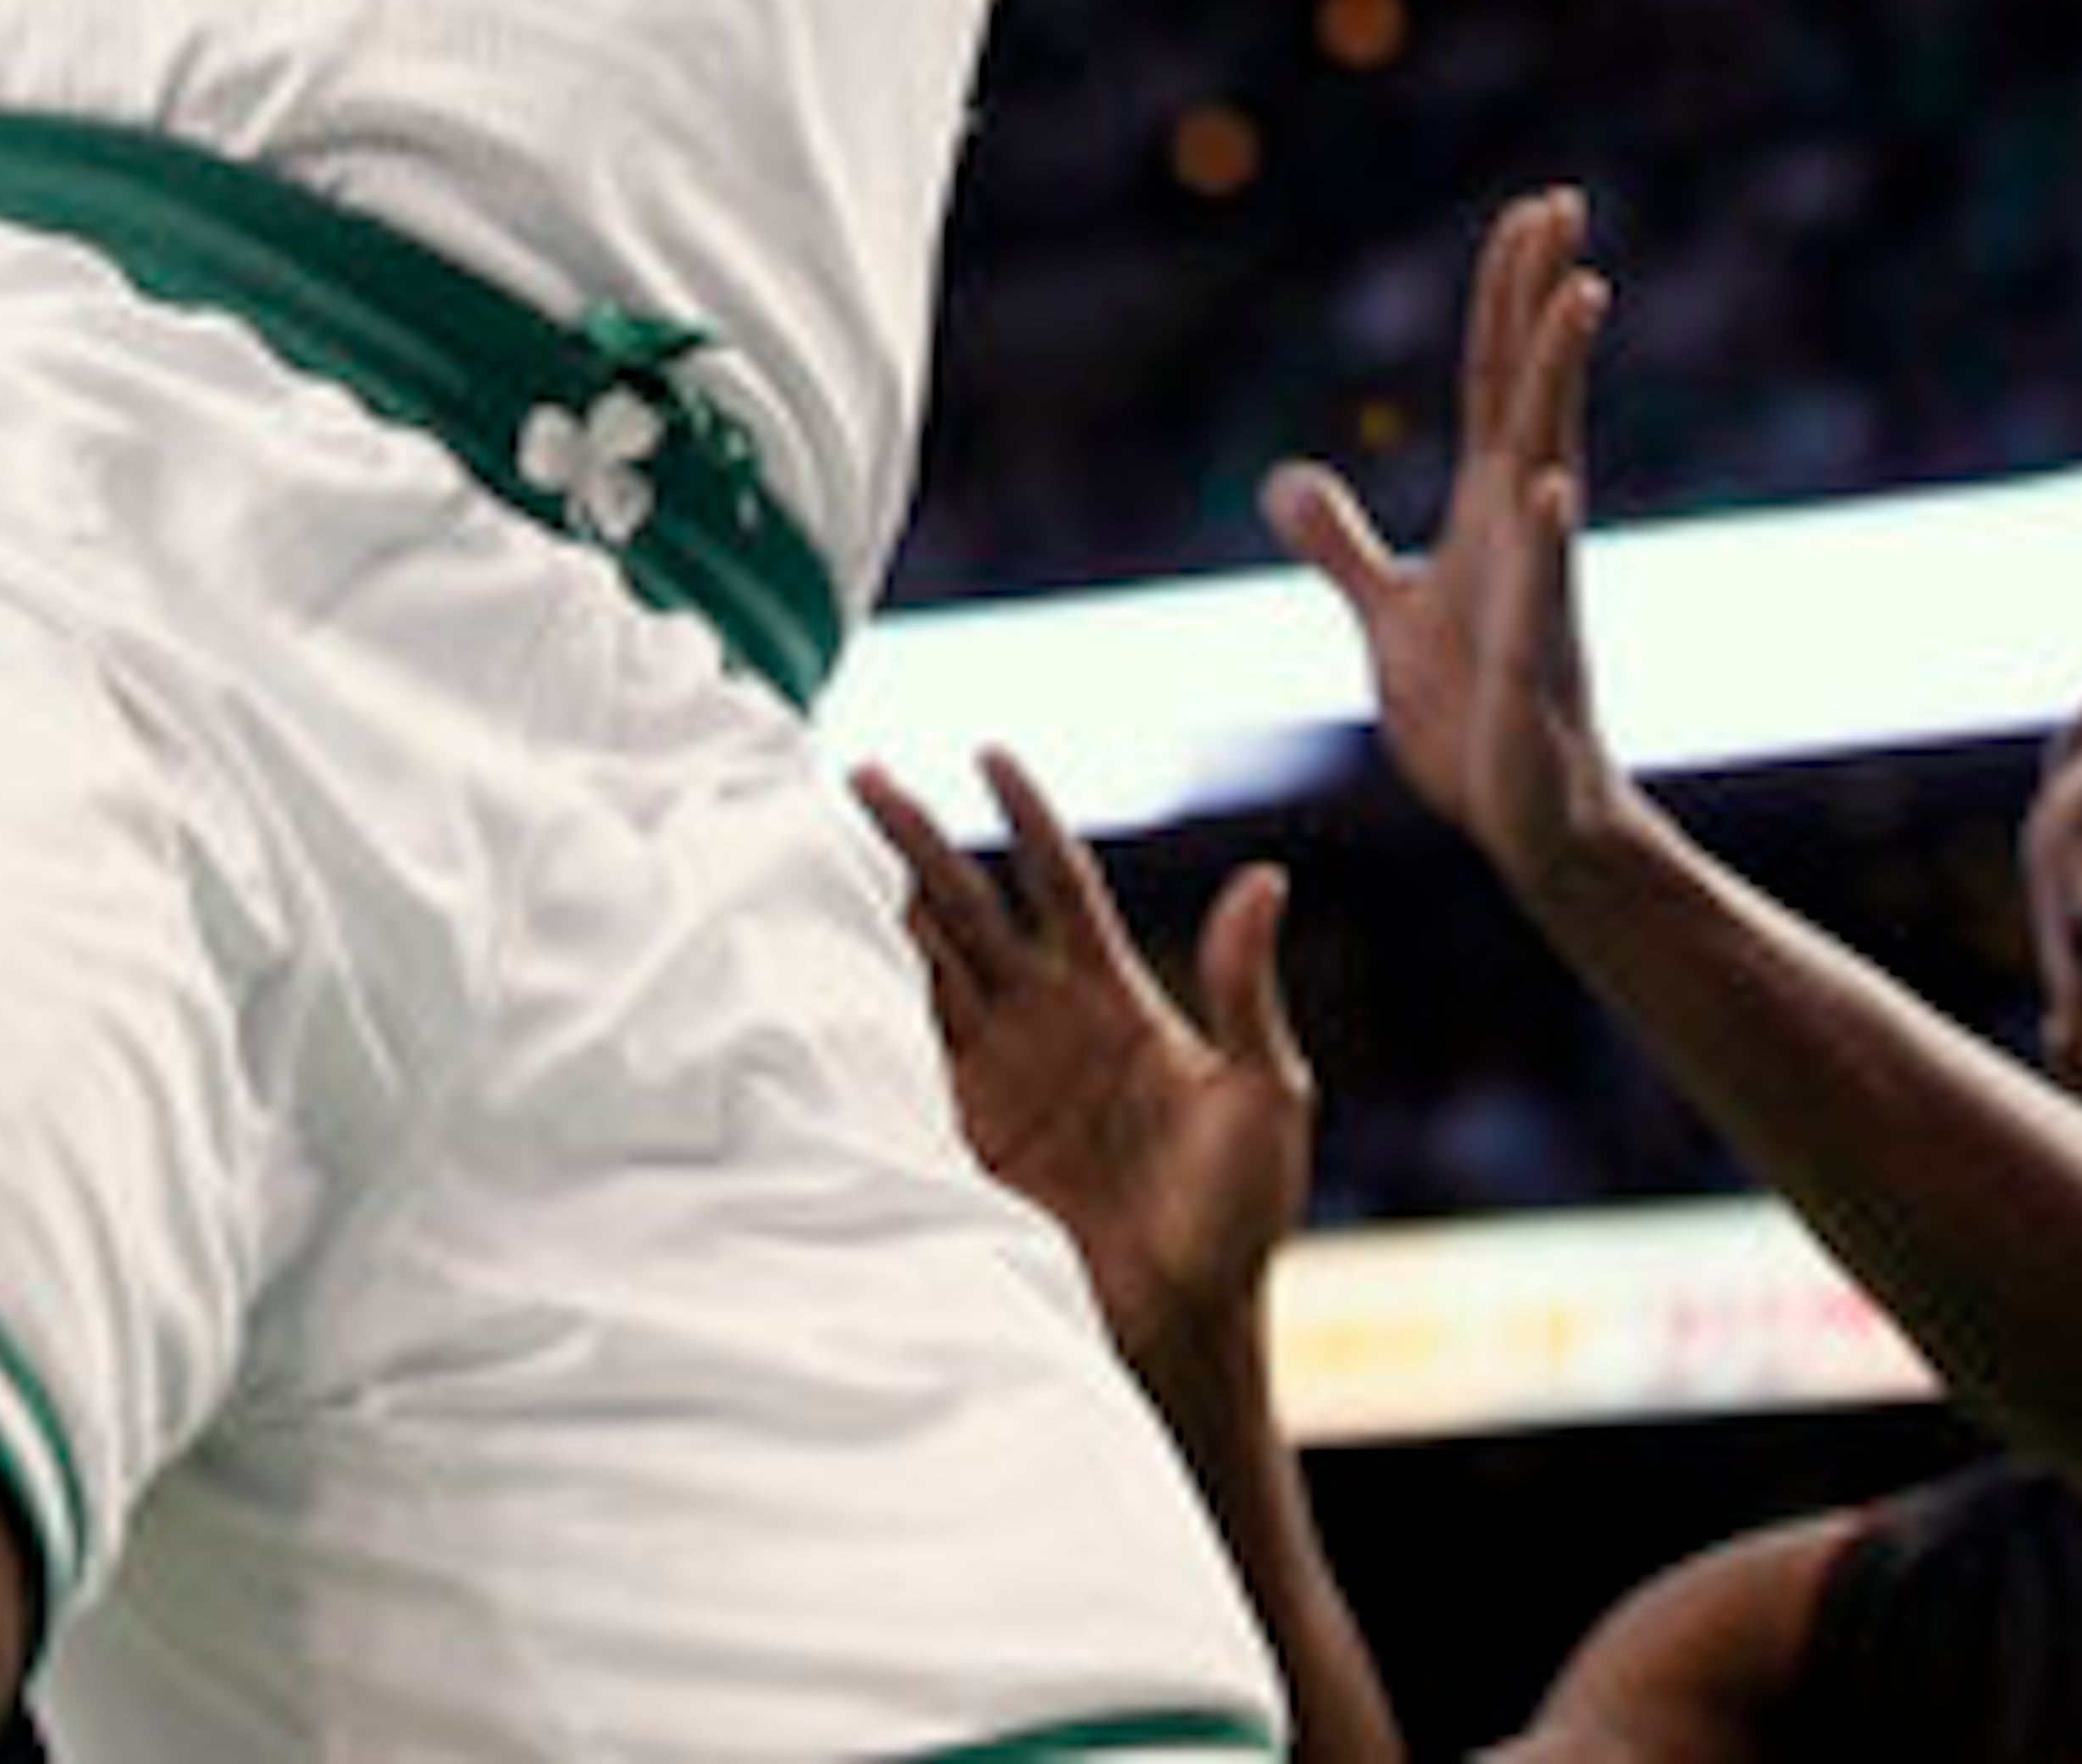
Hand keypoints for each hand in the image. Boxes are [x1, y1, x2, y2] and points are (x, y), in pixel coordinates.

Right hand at [858, 742, 1308, 1388]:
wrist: (1182, 1330)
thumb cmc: (1237, 1217)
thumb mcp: (1263, 1094)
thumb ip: (1245, 991)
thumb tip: (1266, 877)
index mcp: (1110, 995)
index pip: (1056, 880)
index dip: (1025, 815)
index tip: (988, 750)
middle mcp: (1039, 1022)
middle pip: (966, 907)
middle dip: (914, 841)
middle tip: (861, 776)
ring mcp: (990, 1078)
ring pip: (919, 968)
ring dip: (873, 910)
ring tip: (815, 850)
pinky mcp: (956, 1139)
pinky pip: (895, 1062)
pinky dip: (857, 1015)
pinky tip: (817, 970)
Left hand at [1264, 186, 1626, 909]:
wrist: (1528, 824)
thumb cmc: (1473, 720)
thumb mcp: (1390, 617)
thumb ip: (1342, 547)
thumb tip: (1285, 478)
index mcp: (1491, 510)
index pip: (1493, 378)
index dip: (1508, 295)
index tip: (1532, 211)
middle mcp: (1525, 527)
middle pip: (1530, 388)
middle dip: (1545, 295)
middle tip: (1564, 200)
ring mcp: (1540, 588)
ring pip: (1551, 460)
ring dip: (1562, 377)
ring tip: (1582, 294)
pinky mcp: (1536, 665)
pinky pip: (1544, 592)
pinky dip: (1548, 536)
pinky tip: (1552, 484)